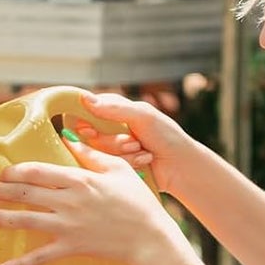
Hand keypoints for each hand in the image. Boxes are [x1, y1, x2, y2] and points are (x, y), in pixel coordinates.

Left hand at [0, 133, 178, 264]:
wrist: (150, 238)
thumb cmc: (138, 202)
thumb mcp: (118, 169)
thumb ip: (91, 153)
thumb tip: (69, 136)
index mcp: (78, 179)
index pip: (37, 171)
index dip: (15, 171)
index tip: (2, 172)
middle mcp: (68, 201)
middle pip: (24, 193)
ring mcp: (67, 226)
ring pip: (25, 220)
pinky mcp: (70, 247)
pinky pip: (39, 258)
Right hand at [69, 91, 205, 197]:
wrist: (180, 166)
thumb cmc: (165, 135)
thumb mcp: (141, 116)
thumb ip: (113, 108)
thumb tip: (84, 98)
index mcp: (115, 110)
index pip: (86, 112)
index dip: (85, 122)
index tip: (90, 130)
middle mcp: (110, 128)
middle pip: (90, 136)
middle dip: (112, 142)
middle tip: (133, 142)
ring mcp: (113, 149)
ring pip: (100, 153)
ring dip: (123, 153)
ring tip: (143, 151)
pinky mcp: (117, 166)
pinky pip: (110, 166)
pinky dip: (129, 163)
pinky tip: (144, 160)